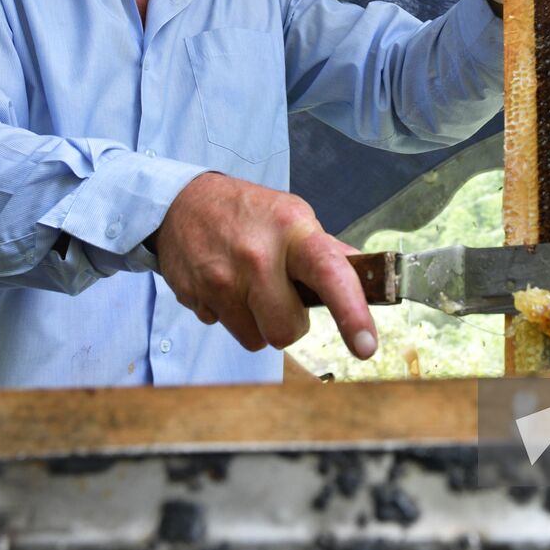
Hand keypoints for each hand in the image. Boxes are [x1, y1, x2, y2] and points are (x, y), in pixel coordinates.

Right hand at [151, 172, 376, 359]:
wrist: (180, 202)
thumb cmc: (248, 212)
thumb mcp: (292, 216)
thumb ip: (327, 251)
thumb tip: (369, 273)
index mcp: (293, 230)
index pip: (329, 273)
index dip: (352, 313)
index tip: (366, 347)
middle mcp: (257, 255)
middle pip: (286, 330)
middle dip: (287, 322)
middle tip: (279, 294)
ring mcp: (222, 278)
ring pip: (255, 339)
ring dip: (257, 322)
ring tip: (248, 286)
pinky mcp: (194, 295)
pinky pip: (224, 328)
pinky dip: (229, 315)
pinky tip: (223, 284)